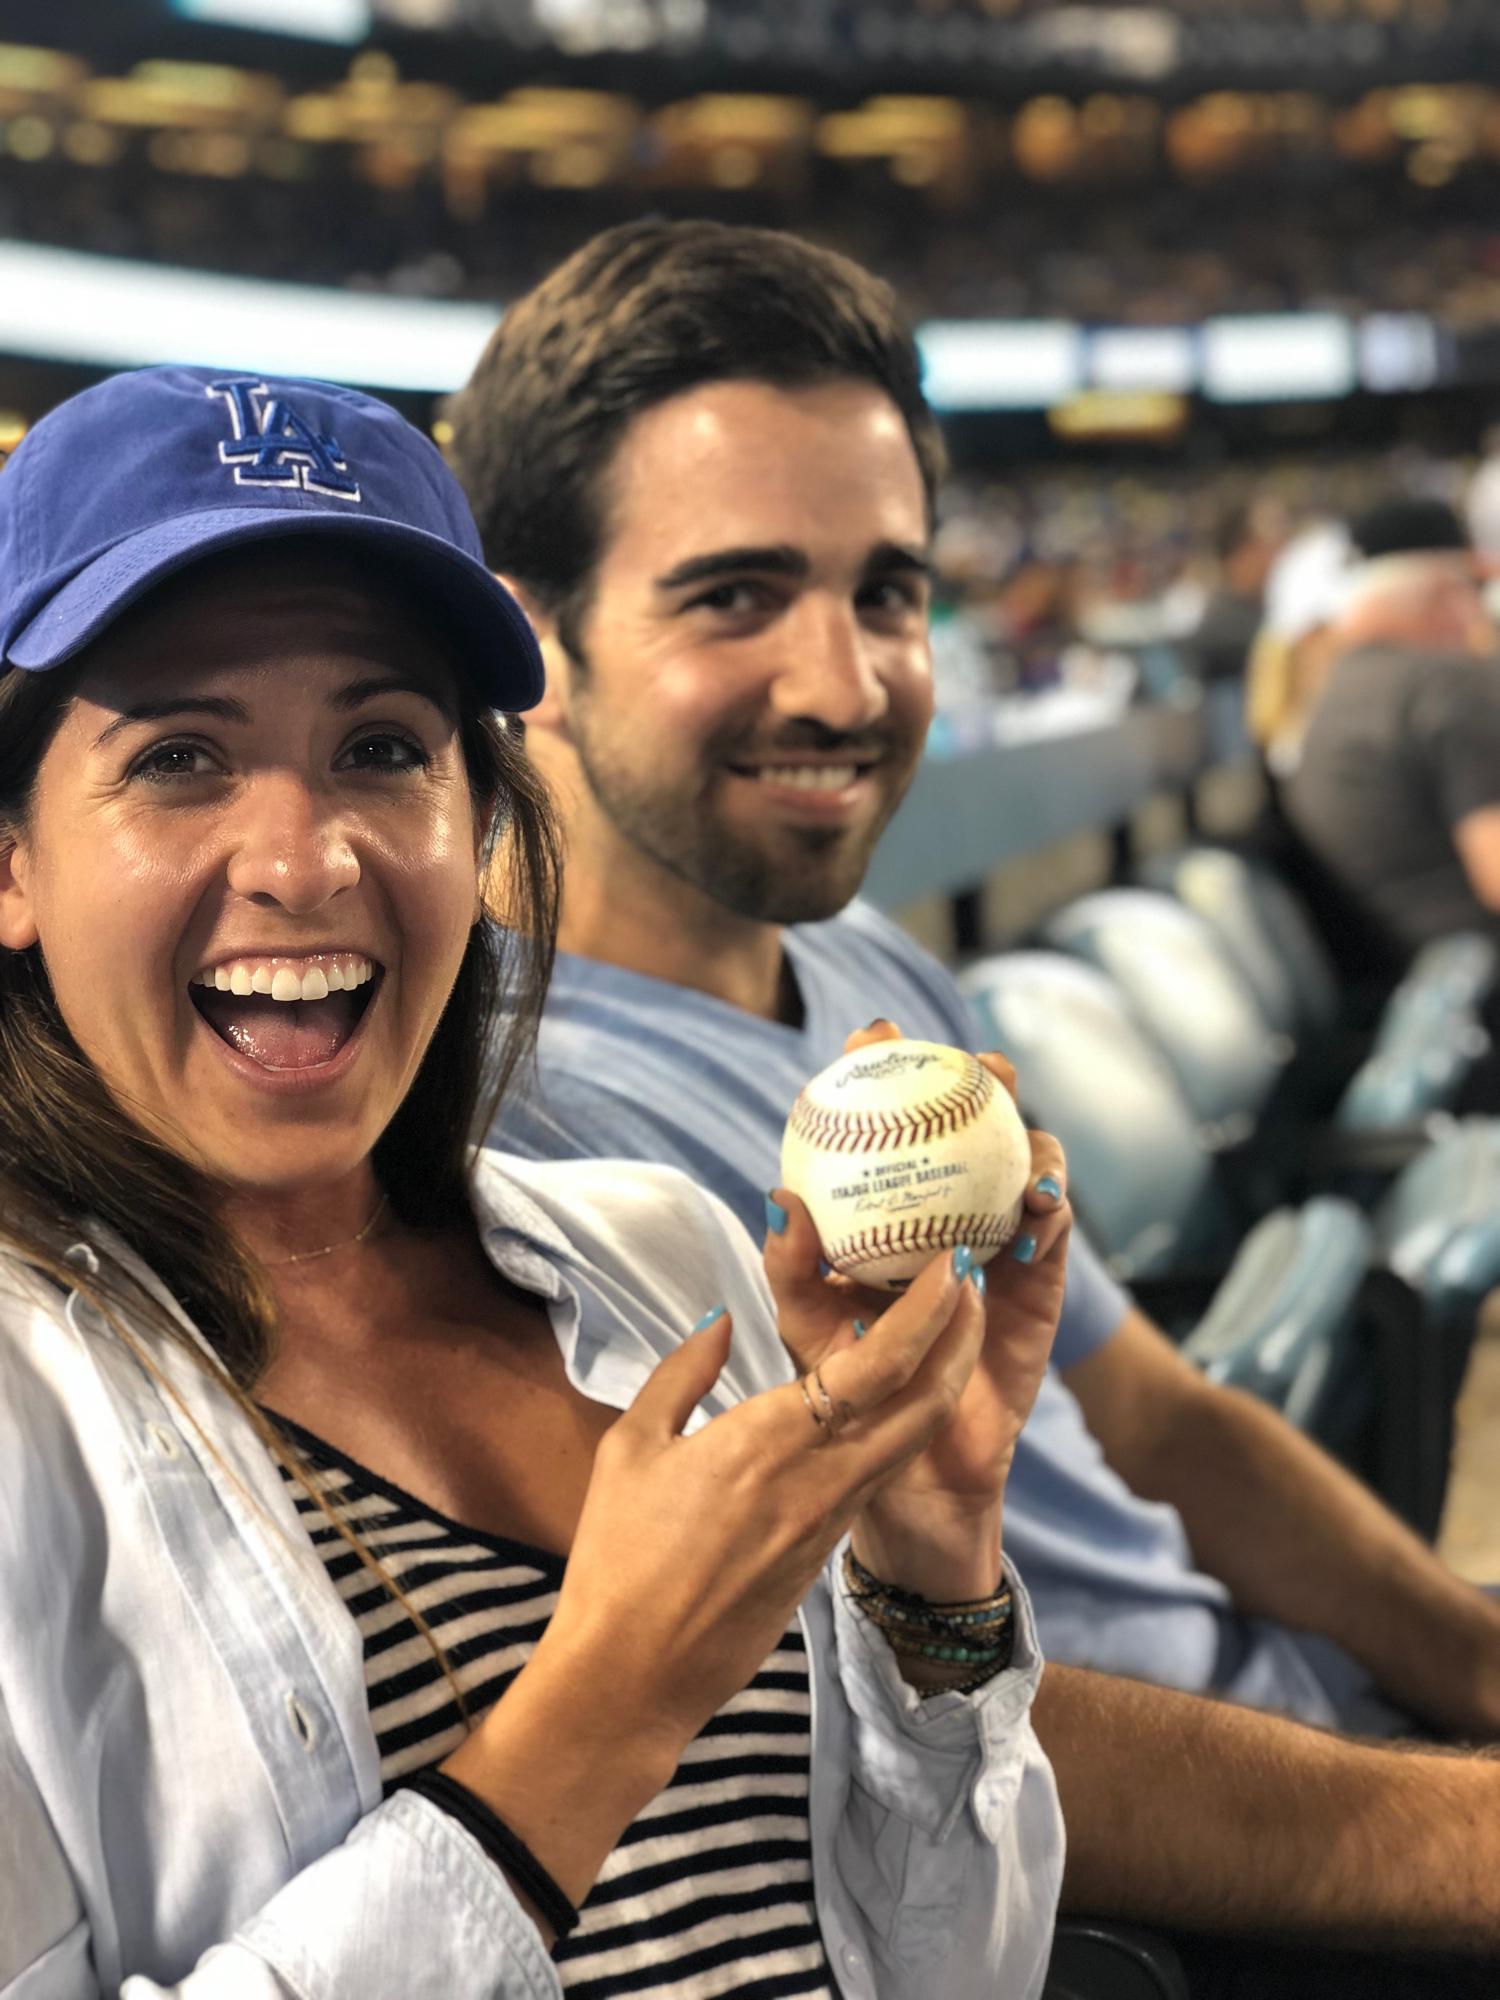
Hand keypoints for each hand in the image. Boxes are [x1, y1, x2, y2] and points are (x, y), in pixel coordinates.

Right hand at [525, 1235, 987, 1765]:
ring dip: (940, 1379)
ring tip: (945, 1325)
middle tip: (970, 1279)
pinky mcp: (825, 1554)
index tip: (950, 1265)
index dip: (925, 1312)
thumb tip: (720, 1320)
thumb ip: (681, 1375)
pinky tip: (888, 1396)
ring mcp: (830, 1521)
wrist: (633, 1677)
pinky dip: (899, 1424)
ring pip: (910, 1441)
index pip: (876, 1366)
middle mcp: (819, 1478)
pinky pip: (877, 1474)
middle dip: (959, 1337)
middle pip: (923, 1402)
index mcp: (770, 1441)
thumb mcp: (630, 1448)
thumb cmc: (618, 1558)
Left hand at [770, 1019, 1068, 1598]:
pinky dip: (1049, 1210)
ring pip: (1025, 1167)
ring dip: (1028, 1136)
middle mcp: (947, 1215)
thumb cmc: (846, 1393)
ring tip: (1016, 1122)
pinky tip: (1034, 1204)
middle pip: (971, 1127)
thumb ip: (791, 1269)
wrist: (908, 1474)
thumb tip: (779, 1199)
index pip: (886, 1124)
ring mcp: (999, 1246)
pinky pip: (1053, 1236)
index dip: (883, 1069)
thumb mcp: (806, 1328)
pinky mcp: (1040, 1287)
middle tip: (976, 1062)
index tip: (873, 1034)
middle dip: (980, 1078)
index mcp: (886, 1210)